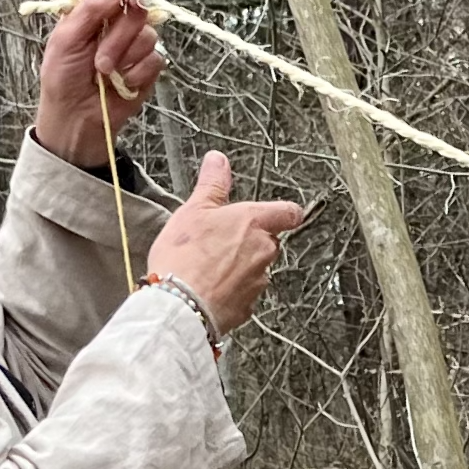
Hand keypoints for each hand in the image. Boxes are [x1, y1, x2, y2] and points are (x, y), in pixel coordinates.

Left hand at [35, 0, 166, 167]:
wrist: (76, 117)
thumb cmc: (62, 77)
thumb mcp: (65, 38)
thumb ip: (90, 9)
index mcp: (93, 0)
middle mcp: (117, 16)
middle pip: (139, 3)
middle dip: (120, 33)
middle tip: (99, 57)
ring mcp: (135, 40)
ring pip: (149, 34)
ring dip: (124, 58)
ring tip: (104, 72)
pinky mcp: (149, 64)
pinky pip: (156, 59)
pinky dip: (136, 73)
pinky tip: (121, 83)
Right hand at [147, 152, 308, 333]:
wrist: (179, 304)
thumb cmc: (185, 256)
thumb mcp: (194, 210)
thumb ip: (212, 184)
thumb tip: (218, 160)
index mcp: (254, 223)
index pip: (288, 212)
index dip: (284, 212)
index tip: (279, 212)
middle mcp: (264, 251)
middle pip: (268, 241)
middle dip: (249, 241)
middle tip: (219, 242)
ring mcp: (258, 281)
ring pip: (256, 268)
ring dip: (239, 267)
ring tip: (207, 267)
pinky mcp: (248, 307)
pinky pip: (243, 294)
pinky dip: (230, 290)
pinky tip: (208, 288)